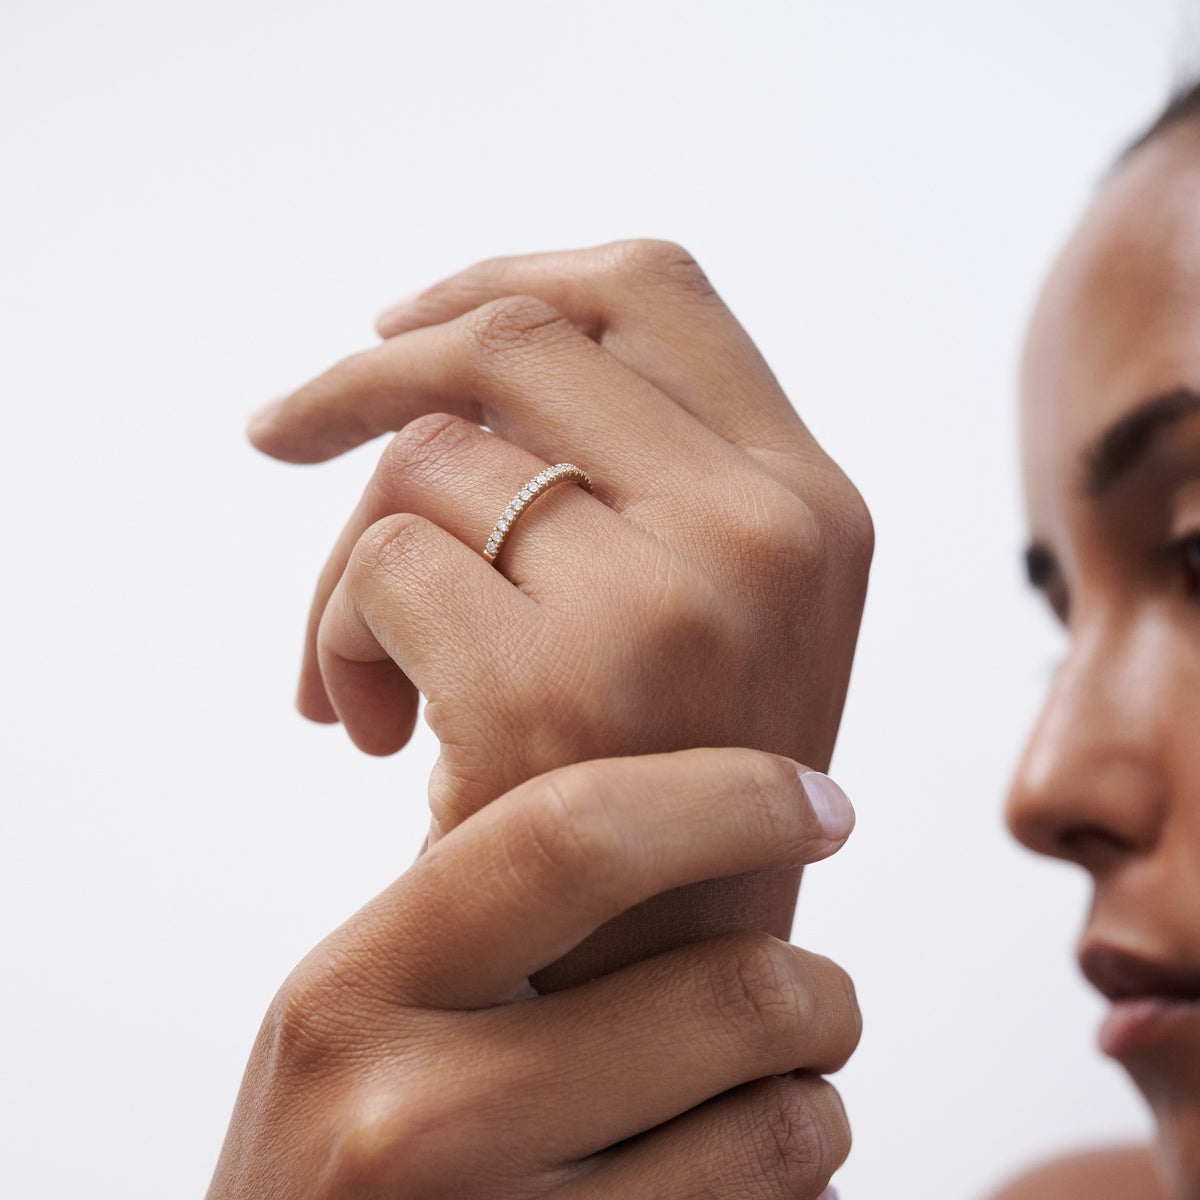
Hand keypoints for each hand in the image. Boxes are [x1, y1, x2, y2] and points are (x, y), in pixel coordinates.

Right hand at [207, 749, 858, 1199]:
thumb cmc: (334, 1157)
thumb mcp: (358, 1008)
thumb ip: (481, 915)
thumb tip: (682, 821)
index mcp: (358, 987)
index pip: (574, 835)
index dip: (731, 798)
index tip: (816, 803)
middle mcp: (414, 1119)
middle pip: (730, 990)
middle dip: (820, 990)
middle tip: (816, 998)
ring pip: (781, 1129)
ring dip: (814, 1103)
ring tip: (778, 1099)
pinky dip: (792, 1194)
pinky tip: (741, 1179)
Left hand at [250, 241, 871, 830]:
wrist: (673, 984)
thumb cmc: (665, 788)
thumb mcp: (716, 611)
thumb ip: (639, 472)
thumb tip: (438, 366)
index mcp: (814, 499)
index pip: (654, 292)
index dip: (511, 277)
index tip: (400, 327)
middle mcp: (768, 530)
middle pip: (520, 343)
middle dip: (369, 373)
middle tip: (284, 433)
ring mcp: (674, 601)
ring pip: (430, 455)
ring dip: (351, 553)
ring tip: (355, 671)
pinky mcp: (562, 684)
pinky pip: (383, 561)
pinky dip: (338, 633)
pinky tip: (369, 728)